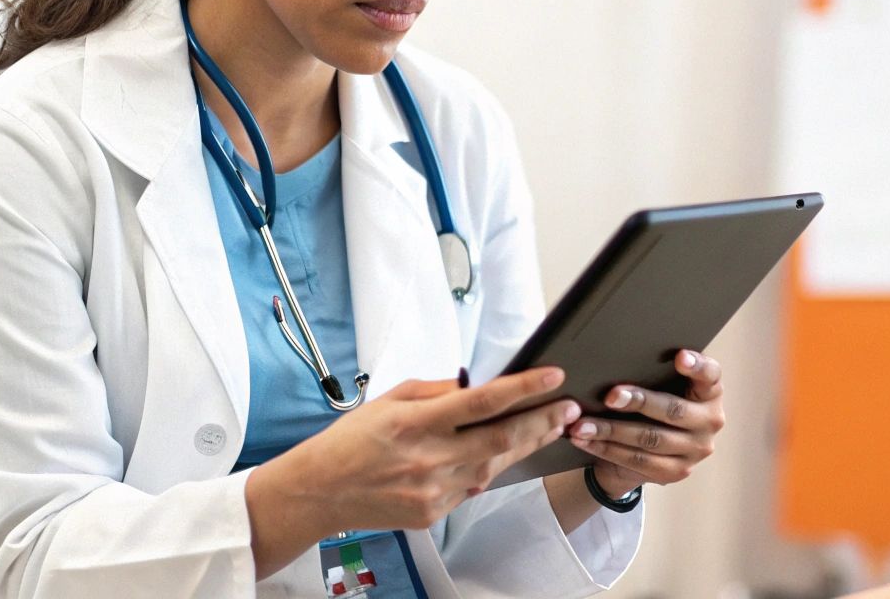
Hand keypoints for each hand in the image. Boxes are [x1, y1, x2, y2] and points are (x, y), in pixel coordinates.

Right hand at [265, 366, 580, 535]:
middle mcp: (428, 459)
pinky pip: (473, 486)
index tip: (552, 377)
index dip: (523, 389)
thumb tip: (476, 384)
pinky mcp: (435, 513)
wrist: (321, 491)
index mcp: (415, 423)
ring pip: (493, 465)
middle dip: (542, 421)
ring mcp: (434, 491)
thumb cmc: (351, 440)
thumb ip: (435, 391)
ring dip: (525, 444)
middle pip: (501, 438)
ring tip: (550, 426)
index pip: (482, 402)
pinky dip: (489, 466)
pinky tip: (502, 452)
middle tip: (568, 408)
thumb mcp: (389, 399)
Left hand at [565, 348, 724, 495]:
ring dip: (610, 430)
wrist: (656, 449)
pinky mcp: (677, 471)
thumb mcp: (664, 384)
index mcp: (710, 392)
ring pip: (649, 439)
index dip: (697, 366)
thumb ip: (656, 371)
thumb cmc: (656, 401)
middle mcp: (709, 421)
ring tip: (581, 425)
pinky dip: (607, 449)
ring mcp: (695, 450)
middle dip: (638, 402)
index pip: (710, 375)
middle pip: (673, 409)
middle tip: (609, 396)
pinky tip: (585, 440)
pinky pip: (638, 460)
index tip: (679, 357)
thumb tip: (615, 355)